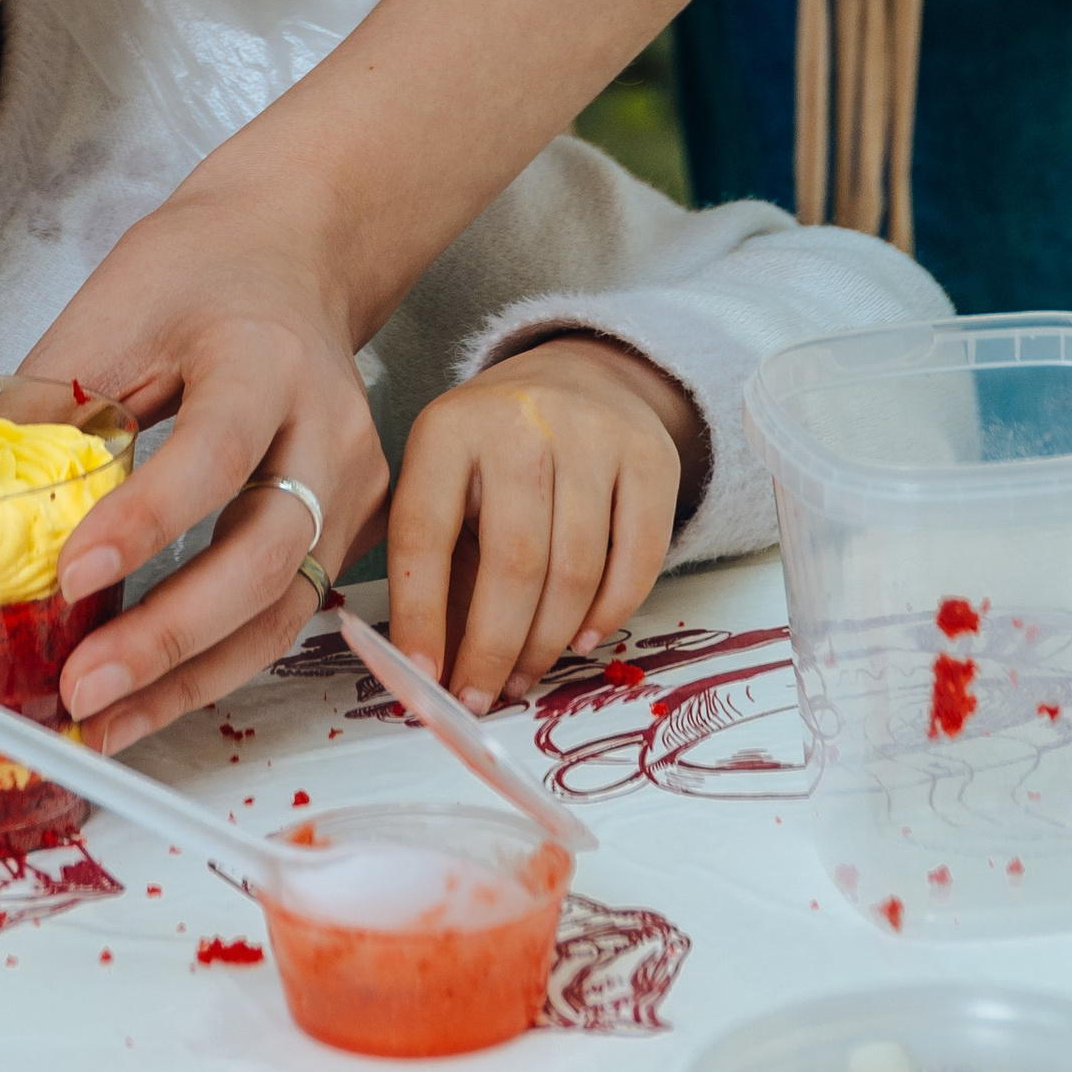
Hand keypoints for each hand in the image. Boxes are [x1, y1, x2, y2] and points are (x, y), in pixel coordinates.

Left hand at [24, 208, 390, 758]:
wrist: (291, 249)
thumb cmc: (197, 274)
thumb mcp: (113, 308)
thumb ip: (52, 404)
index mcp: (268, 358)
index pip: (215, 454)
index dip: (145, 524)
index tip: (69, 576)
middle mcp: (330, 429)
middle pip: (266, 553)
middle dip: (172, 635)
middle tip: (82, 686)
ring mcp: (354, 485)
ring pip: (284, 608)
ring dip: (191, 677)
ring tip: (104, 721)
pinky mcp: (350, 527)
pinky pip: (285, 613)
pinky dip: (215, 665)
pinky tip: (149, 698)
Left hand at [386, 336, 696, 710]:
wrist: (580, 374)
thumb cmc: (497, 452)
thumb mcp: (446, 481)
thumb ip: (437, 564)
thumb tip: (431, 667)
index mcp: (448, 429)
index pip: (424, 534)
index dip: (420, 614)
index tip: (422, 678)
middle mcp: (520, 423)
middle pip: (512, 562)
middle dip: (493, 648)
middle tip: (480, 697)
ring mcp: (593, 435)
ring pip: (574, 569)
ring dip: (547, 643)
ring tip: (524, 675)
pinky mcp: (651, 457)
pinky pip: (637, 559)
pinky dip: (608, 614)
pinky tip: (580, 640)